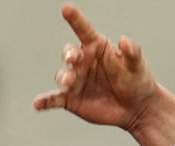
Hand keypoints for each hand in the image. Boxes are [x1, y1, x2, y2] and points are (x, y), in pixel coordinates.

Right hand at [32, 3, 158, 130]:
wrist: (137, 108)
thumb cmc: (137, 81)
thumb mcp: (137, 65)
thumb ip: (132, 52)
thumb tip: (124, 41)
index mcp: (96, 47)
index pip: (83, 30)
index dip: (75, 19)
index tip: (66, 8)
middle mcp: (82, 61)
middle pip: (69, 53)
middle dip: (68, 54)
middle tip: (72, 59)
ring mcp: (75, 80)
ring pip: (62, 75)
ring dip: (63, 78)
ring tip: (68, 83)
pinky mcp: (71, 99)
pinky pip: (54, 99)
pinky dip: (45, 101)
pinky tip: (37, 103)